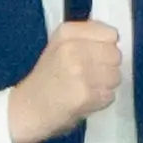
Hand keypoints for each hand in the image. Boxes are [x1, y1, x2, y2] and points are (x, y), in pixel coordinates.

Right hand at [4, 19, 123, 142]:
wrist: (26, 109)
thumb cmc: (46, 79)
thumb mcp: (59, 46)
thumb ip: (86, 37)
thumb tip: (115, 40)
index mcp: (66, 33)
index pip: (109, 34)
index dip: (105, 48)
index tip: (93, 57)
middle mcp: (72, 48)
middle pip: (115, 54)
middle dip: (107, 67)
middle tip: (88, 76)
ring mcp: (79, 71)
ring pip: (115, 76)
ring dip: (105, 85)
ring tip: (85, 89)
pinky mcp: (85, 94)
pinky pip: (109, 95)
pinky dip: (100, 101)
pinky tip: (83, 100)